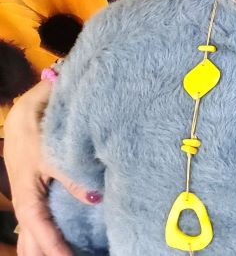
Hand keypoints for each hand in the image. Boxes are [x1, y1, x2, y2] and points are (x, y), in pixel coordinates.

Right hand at [5, 82, 92, 255]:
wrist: (28, 109)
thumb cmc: (39, 130)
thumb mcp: (54, 154)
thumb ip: (73, 177)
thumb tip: (94, 201)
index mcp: (27, 196)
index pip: (40, 231)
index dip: (54, 248)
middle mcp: (27, 201)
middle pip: (32, 238)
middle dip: (46, 253)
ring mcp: (31, 196)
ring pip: (34, 232)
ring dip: (45, 247)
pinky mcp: (39, 190)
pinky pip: (40, 220)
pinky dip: (49, 233)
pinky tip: (62, 240)